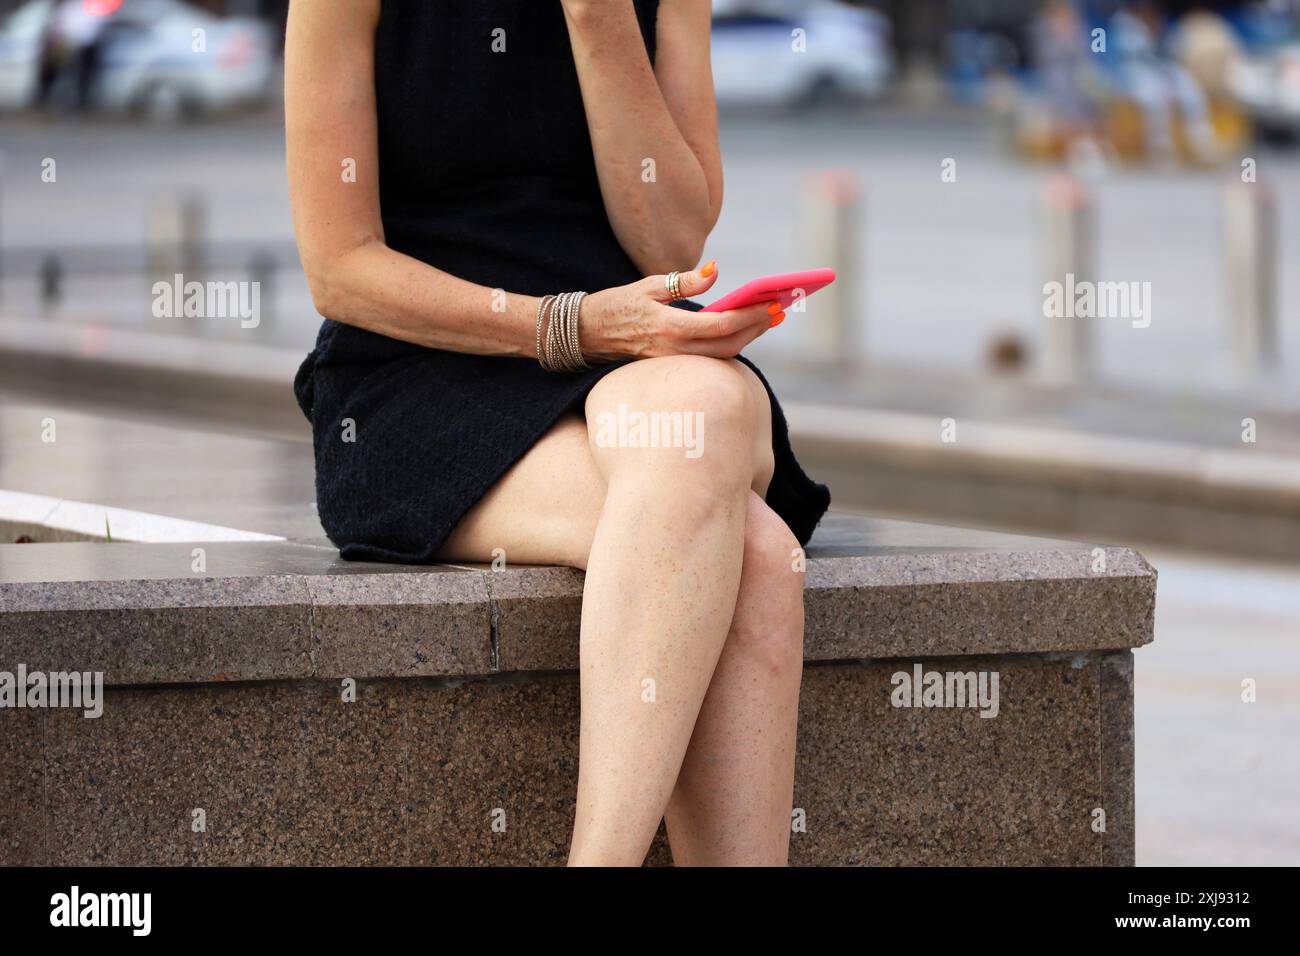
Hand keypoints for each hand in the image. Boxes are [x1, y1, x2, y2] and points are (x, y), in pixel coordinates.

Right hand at [579, 263, 782, 361]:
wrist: (588, 334)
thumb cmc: (619, 304)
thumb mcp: (650, 284)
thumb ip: (686, 281)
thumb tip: (717, 270)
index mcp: (669, 326)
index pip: (721, 324)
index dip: (750, 316)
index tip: (770, 303)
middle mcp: (674, 349)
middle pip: (728, 345)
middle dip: (756, 328)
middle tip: (778, 311)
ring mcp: (673, 362)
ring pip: (721, 355)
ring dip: (747, 338)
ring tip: (766, 320)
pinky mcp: (672, 366)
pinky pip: (709, 359)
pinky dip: (730, 345)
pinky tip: (742, 332)